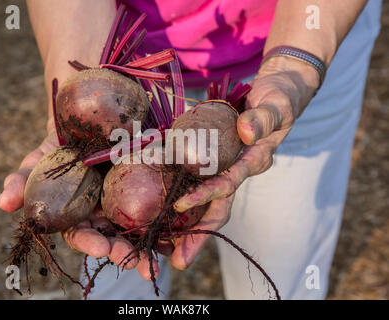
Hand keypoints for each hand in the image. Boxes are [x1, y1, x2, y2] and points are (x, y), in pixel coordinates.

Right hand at [0, 119, 160, 280]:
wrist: (89, 118)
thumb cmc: (60, 141)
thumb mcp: (41, 158)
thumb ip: (24, 179)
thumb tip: (3, 203)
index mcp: (77, 212)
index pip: (82, 234)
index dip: (90, 242)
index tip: (102, 248)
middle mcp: (102, 212)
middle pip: (112, 237)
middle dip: (122, 252)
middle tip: (134, 261)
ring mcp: (125, 201)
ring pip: (136, 228)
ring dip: (145, 246)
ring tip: (155, 259)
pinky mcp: (147, 186)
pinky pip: (157, 207)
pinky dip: (166, 223)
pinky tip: (174, 235)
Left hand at [170, 56, 319, 268]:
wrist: (275, 95)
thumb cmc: (279, 100)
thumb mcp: (277, 105)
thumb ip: (264, 118)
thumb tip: (245, 133)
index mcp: (253, 162)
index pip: (227, 184)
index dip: (205, 195)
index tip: (180, 205)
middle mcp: (237, 171)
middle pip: (216, 207)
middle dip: (198, 235)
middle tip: (178, 260)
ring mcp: (225, 167)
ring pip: (203, 200)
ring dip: (186, 224)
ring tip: (164, 246)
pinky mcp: (214, 160)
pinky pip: (194, 178)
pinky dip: (179, 193)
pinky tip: (160, 208)